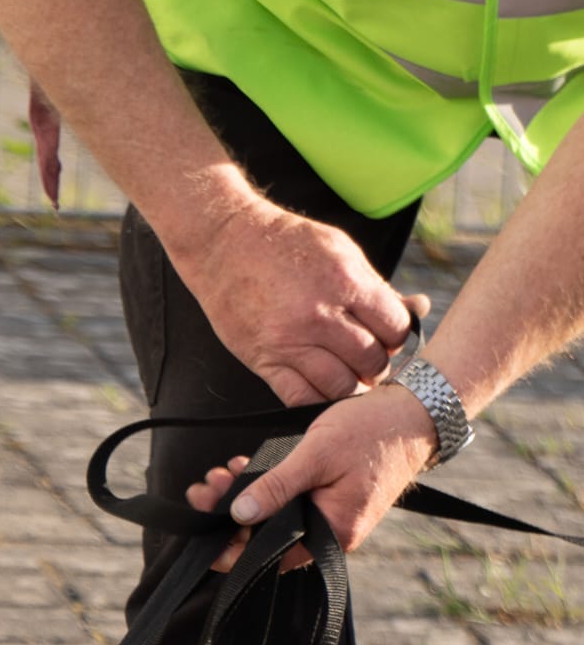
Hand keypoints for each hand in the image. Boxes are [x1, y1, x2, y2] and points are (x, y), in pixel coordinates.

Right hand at [181, 198, 427, 406]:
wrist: (225, 244)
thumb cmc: (286, 245)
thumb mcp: (340, 251)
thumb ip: (377, 286)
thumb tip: (419, 308)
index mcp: (345, 281)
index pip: (394, 328)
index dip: (397, 338)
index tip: (387, 338)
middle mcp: (319, 315)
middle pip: (371, 361)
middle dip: (376, 365)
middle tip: (368, 361)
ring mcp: (290, 342)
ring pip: (340, 387)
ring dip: (350, 387)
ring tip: (348, 375)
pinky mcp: (264, 360)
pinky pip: (300, 398)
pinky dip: (318, 400)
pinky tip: (321, 388)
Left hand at [185, 385, 440, 571]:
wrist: (416, 413)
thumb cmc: (373, 431)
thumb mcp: (316, 455)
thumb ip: (277, 486)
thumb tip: (241, 513)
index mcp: (331, 534)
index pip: (272, 557)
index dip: (235, 550)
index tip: (206, 539)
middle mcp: (330, 533)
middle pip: (269, 537)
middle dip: (232, 515)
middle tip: (204, 492)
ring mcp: (330, 516)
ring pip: (276, 517)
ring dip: (245, 497)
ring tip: (219, 476)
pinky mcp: (329, 498)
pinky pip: (290, 502)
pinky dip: (266, 488)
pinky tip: (244, 469)